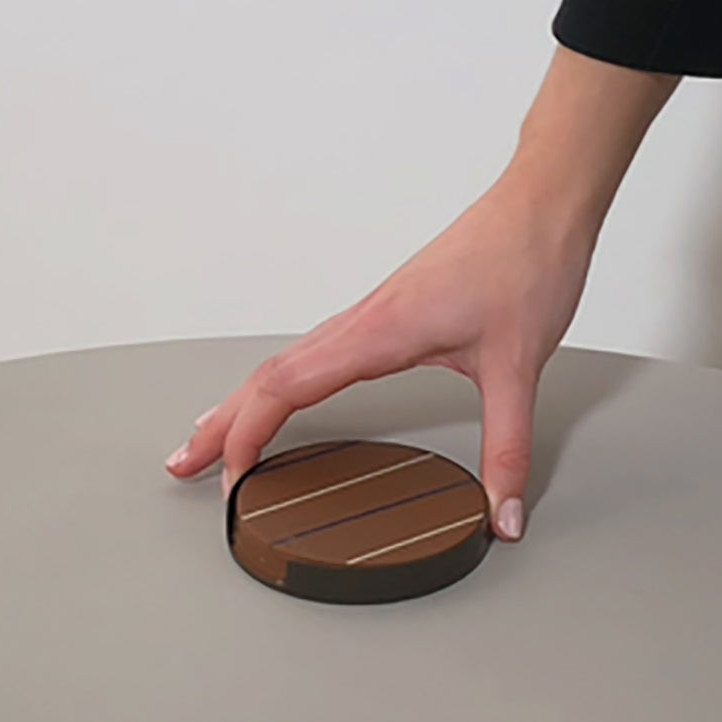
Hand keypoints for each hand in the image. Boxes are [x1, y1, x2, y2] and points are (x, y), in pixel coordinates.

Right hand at [165, 46, 677, 540]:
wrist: (540, 205)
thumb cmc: (524, 265)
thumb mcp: (519, 367)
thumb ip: (507, 449)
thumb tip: (503, 516)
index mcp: (378, 332)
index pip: (286, 387)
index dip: (247, 435)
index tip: (228, 479)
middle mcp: (362, 321)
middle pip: (267, 375)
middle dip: (220, 423)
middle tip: (181, 462)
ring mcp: (370, 314)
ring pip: (286, 360)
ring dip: (244, 400)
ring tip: (214, 434)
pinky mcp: (386, 312)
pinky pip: (313, 351)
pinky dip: (282, 381)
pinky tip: (287, 393)